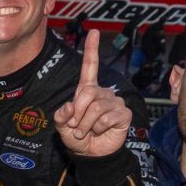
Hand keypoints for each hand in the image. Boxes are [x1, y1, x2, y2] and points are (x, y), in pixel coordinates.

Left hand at [53, 31, 130, 157]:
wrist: (91, 154)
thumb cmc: (78, 137)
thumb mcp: (63, 126)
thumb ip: (61, 116)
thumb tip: (69, 107)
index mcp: (87, 90)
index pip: (90, 66)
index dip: (91, 49)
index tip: (93, 31)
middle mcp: (102, 93)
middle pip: (88, 93)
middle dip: (78, 112)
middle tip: (76, 126)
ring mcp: (115, 102)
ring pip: (97, 108)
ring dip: (86, 124)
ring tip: (87, 131)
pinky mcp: (124, 113)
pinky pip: (108, 117)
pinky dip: (99, 128)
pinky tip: (101, 131)